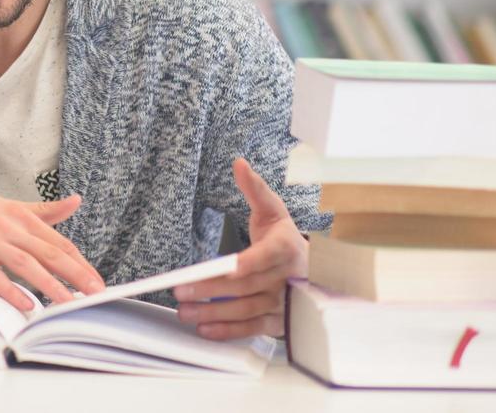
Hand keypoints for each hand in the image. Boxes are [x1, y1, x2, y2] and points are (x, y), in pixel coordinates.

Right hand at [0, 183, 104, 312]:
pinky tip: (25, 304)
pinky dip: (10, 291)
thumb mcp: (7, 206)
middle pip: (47, 253)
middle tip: (95, 293)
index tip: (96, 281)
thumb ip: (42, 210)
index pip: (57, 242)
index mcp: (18, 214)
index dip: (80, 263)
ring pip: (25, 264)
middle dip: (75, 274)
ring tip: (68, 303)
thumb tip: (75, 201)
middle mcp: (5, 226)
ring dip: (49, 285)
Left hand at [173, 157, 307, 339]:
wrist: (315, 269)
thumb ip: (254, 189)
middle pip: (245, 286)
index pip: (262, 257)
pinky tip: (205, 329)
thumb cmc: (284, 238)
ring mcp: (284, 302)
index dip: (244, 264)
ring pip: (246, 309)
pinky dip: (229, 331)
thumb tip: (239, 164)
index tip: (224, 267)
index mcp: (285, 247)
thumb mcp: (273, 211)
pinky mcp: (279, 321)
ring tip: (185, 312)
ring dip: (214, 313)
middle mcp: (287, 277)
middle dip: (211, 289)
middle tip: (180, 291)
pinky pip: (253, 328)